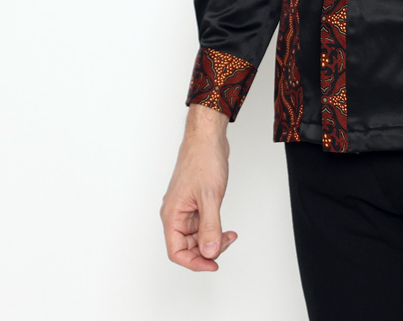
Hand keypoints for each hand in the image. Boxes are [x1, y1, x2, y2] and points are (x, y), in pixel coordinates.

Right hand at [160, 104, 238, 270]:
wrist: (208, 137)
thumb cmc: (203, 159)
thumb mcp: (209, 196)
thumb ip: (209, 226)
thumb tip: (209, 252)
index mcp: (172, 215)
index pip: (177, 251)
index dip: (194, 262)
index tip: (212, 264)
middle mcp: (176, 213)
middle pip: (187, 246)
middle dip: (207, 249)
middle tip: (226, 243)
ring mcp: (186, 207)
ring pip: (196, 236)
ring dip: (213, 239)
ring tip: (229, 235)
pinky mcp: (196, 201)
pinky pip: (203, 224)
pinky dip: (214, 228)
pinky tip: (225, 227)